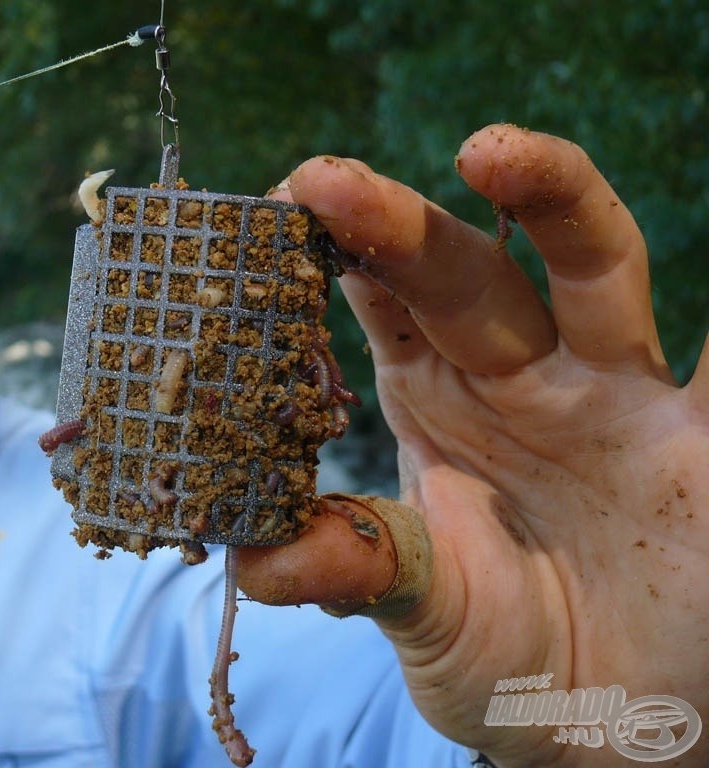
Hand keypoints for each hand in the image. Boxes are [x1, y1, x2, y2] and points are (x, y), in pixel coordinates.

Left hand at [238, 124, 708, 766]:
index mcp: (432, 401)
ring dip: (551, 205)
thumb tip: (251, 563)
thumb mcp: (420, 610)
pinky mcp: (699, 436)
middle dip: (398, 226)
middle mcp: (516, 377)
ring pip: (587, 271)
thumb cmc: (501, 655)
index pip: (376, 300)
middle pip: (459, 275)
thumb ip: (356, 569)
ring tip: (491, 154)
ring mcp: (610, 392)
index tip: (270, 216)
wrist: (608, 719)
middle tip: (326, 182)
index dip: (328, 255)